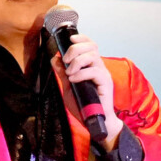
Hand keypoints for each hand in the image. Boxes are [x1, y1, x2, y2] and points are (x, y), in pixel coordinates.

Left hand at [52, 24, 117, 146]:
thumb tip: (55, 58)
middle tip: (65, 61)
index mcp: (91, 66)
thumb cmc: (83, 105)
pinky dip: (81, 73)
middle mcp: (99, 67)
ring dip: (77, 62)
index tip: (70, 39)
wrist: (93, 121)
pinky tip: (74, 80)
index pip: (90, 45)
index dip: (81, 38)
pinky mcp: (105, 83)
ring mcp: (103, 74)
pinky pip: (94, 71)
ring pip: (92, 56)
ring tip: (69, 73)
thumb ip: (63, 73)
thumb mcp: (68, 87)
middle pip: (91, 47)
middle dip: (75, 49)